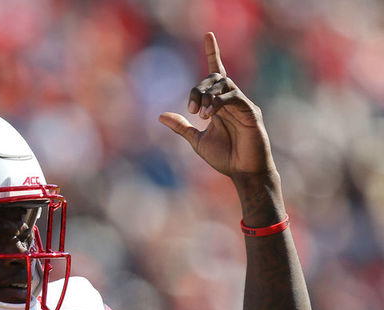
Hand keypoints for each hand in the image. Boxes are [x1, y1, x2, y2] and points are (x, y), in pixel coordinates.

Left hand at [159, 32, 275, 179]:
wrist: (243, 173)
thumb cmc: (225, 157)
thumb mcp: (197, 141)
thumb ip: (182, 127)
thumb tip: (161, 115)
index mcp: (220, 104)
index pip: (216, 73)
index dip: (213, 53)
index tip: (208, 35)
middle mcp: (232, 100)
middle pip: (214, 77)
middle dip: (199, 88)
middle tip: (191, 109)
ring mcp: (242, 104)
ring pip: (223, 83)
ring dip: (207, 95)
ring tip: (200, 114)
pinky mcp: (251, 112)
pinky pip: (234, 97)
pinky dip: (219, 102)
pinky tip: (209, 115)